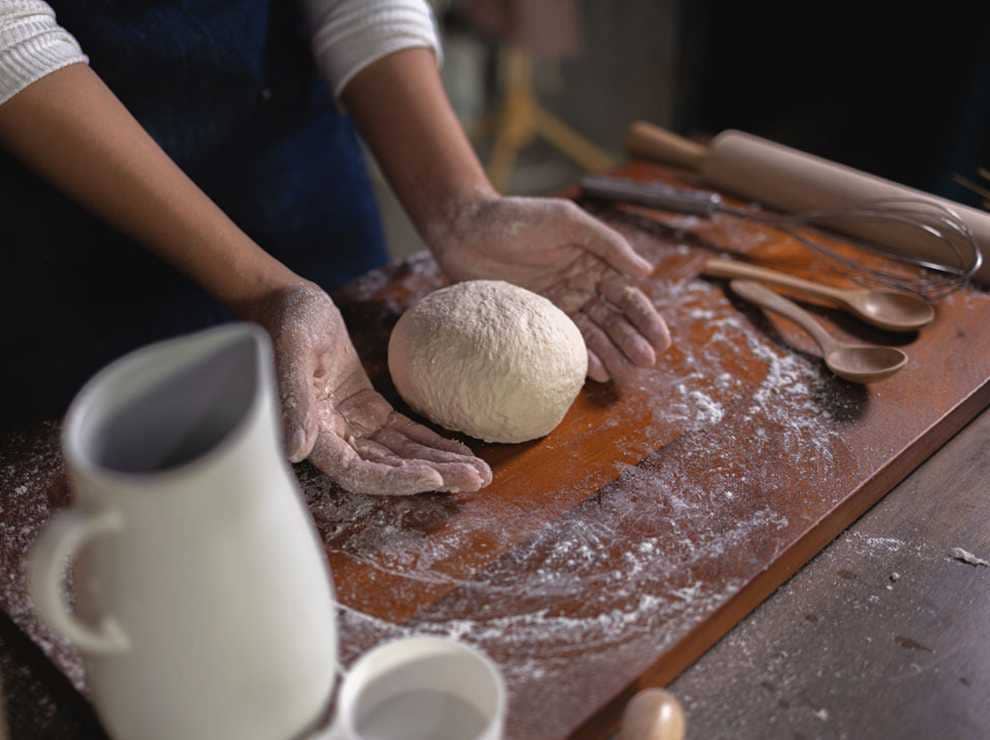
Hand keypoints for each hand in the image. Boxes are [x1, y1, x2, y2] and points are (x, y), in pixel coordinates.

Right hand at [251, 284, 491, 495]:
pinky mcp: (369, 412)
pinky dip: (432, 443)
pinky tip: (461, 450)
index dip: (393, 479)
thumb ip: (293, 402)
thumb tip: (296, 451)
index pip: (356, 471)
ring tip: (480, 472)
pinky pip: (404, 434)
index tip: (430, 477)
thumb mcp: (291, 353)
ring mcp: (354, 427)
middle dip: (433, 476)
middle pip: (388, 469)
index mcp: (312, 433)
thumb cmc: (287, 324)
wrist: (289, 304)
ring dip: (440, 465)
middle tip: (477, 479)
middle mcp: (334, 439)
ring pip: (402, 455)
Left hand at [429, 195, 670, 382]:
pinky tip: (594, 372)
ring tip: (628, 373)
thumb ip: (606, 243)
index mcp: (594, 263)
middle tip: (647, 361)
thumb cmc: (518, 217)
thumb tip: (647, 271)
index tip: (662, 339)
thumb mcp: (567, 221)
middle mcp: (581, 287)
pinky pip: (562, 341)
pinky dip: (579, 356)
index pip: (626, 294)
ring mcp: (558, 305)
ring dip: (612, 353)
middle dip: (632, 340)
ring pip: (593, 334)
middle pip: (613, 319)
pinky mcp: (535, 320)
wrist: (466, 230)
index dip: (645, 316)